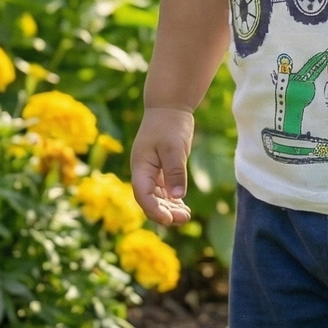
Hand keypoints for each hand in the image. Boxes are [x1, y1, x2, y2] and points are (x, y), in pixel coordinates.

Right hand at [130, 106, 195, 224]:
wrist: (169, 107)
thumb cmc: (170, 125)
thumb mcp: (174, 148)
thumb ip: (175, 172)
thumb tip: (177, 197)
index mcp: (140, 167)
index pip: (143, 195)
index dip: (154, 210)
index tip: (169, 220)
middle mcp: (143, 172)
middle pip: (149, 200)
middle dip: (165, 213)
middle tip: (185, 218)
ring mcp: (150, 172)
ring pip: (157, 197)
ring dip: (169, 208)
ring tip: (186, 216)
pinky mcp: (160, 170)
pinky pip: (163, 191)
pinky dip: (172, 200)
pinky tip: (184, 208)